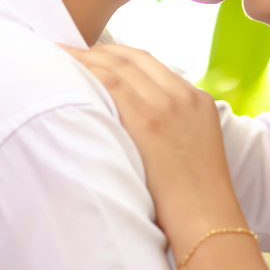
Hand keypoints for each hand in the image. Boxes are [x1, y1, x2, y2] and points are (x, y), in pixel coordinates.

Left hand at [60, 44, 247, 248]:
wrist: (208, 219)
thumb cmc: (195, 200)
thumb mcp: (194, 150)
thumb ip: (173, 128)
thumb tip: (140, 128)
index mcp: (198, 99)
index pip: (152, 63)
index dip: (119, 54)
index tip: (96, 55)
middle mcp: (184, 95)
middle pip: (134, 57)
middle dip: (100, 50)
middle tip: (72, 50)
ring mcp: (168, 104)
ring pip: (119, 64)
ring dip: (86, 56)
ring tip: (61, 54)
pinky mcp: (148, 120)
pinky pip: (110, 82)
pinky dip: (86, 70)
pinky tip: (67, 68)